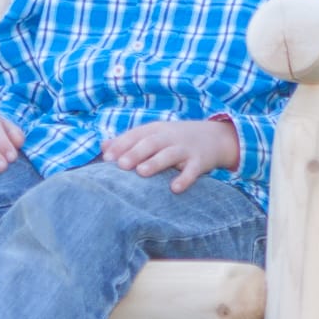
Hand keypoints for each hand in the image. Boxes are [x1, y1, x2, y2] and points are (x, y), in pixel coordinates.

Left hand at [100, 118, 238, 192]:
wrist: (215, 137)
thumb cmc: (175, 139)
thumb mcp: (154, 135)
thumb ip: (129, 141)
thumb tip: (102, 146)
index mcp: (155, 130)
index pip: (136, 135)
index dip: (121, 145)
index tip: (107, 158)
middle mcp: (169, 137)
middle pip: (150, 143)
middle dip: (135, 153)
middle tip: (121, 165)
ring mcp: (185, 149)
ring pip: (169, 154)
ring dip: (156, 163)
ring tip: (142, 172)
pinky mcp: (200, 161)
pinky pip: (192, 170)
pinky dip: (185, 178)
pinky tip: (175, 188)